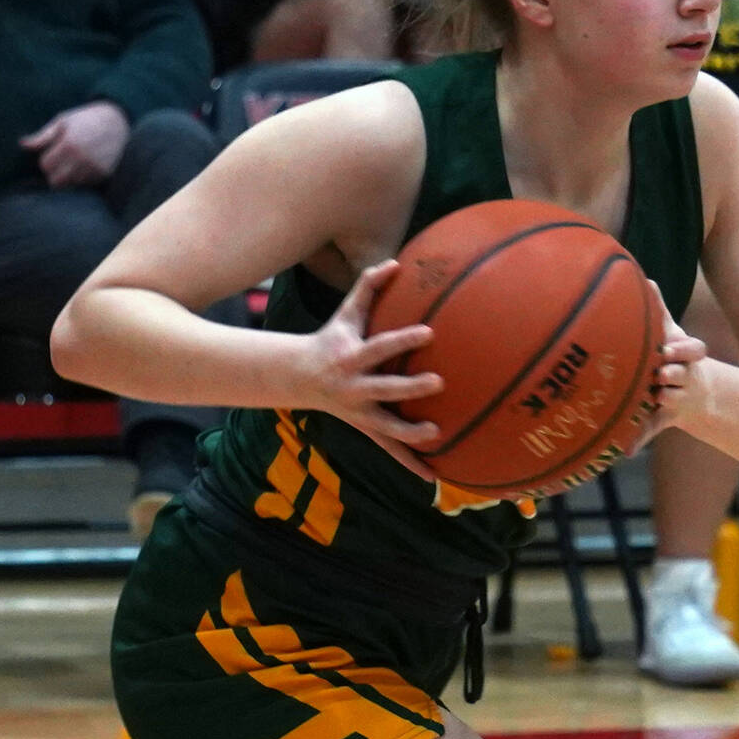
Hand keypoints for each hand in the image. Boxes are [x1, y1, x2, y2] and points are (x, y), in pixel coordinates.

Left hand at [19, 101, 129, 187]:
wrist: (117, 121)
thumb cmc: (85, 118)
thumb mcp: (62, 121)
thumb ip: (43, 136)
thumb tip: (23, 145)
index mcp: (68, 144)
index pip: (46, 165)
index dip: (45, 160)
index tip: (52, 153)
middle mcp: (82, 159)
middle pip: (56, 181)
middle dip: (54, 173)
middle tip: (59, 163)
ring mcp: (95, 168)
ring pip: (71, 184)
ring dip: (69, 176)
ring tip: (73, 163)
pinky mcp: (105, 173)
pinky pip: (86, 184)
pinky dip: (82, 178)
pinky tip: (86, 165)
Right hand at [296, 260, 443, 477]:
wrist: (299, 377)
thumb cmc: (332, 338)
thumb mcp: (345, 313)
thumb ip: (368, 287)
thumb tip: (394, 261)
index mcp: (352, 357)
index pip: (381, 347)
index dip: (403, 339)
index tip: (429, 332)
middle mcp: (355, 387)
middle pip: (385, 388)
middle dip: (410, 387)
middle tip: (439, 381)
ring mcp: (361, 412)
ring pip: (387, 427)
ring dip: (411, 432)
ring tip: (438, 433)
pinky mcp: (367, 429)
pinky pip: (391, 449)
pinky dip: (411, 463)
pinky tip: (433, 477)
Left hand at [632, 280, 709, 448]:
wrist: (698, 395)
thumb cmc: (677, 357)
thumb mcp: (672, 334)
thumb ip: (660, 311)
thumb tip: (648, 279)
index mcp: (686, 357)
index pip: (692, 351)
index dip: (683, 350)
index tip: (668, 348)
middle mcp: (683, 377)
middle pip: (681, 375)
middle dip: (672, 373)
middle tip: (661, 371)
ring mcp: (675, 399)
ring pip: (669, 400)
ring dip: (662, 398)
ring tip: (654, 396)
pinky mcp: (664, 419)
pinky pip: (650, 429)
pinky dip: (636, 440)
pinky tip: (625, 450)